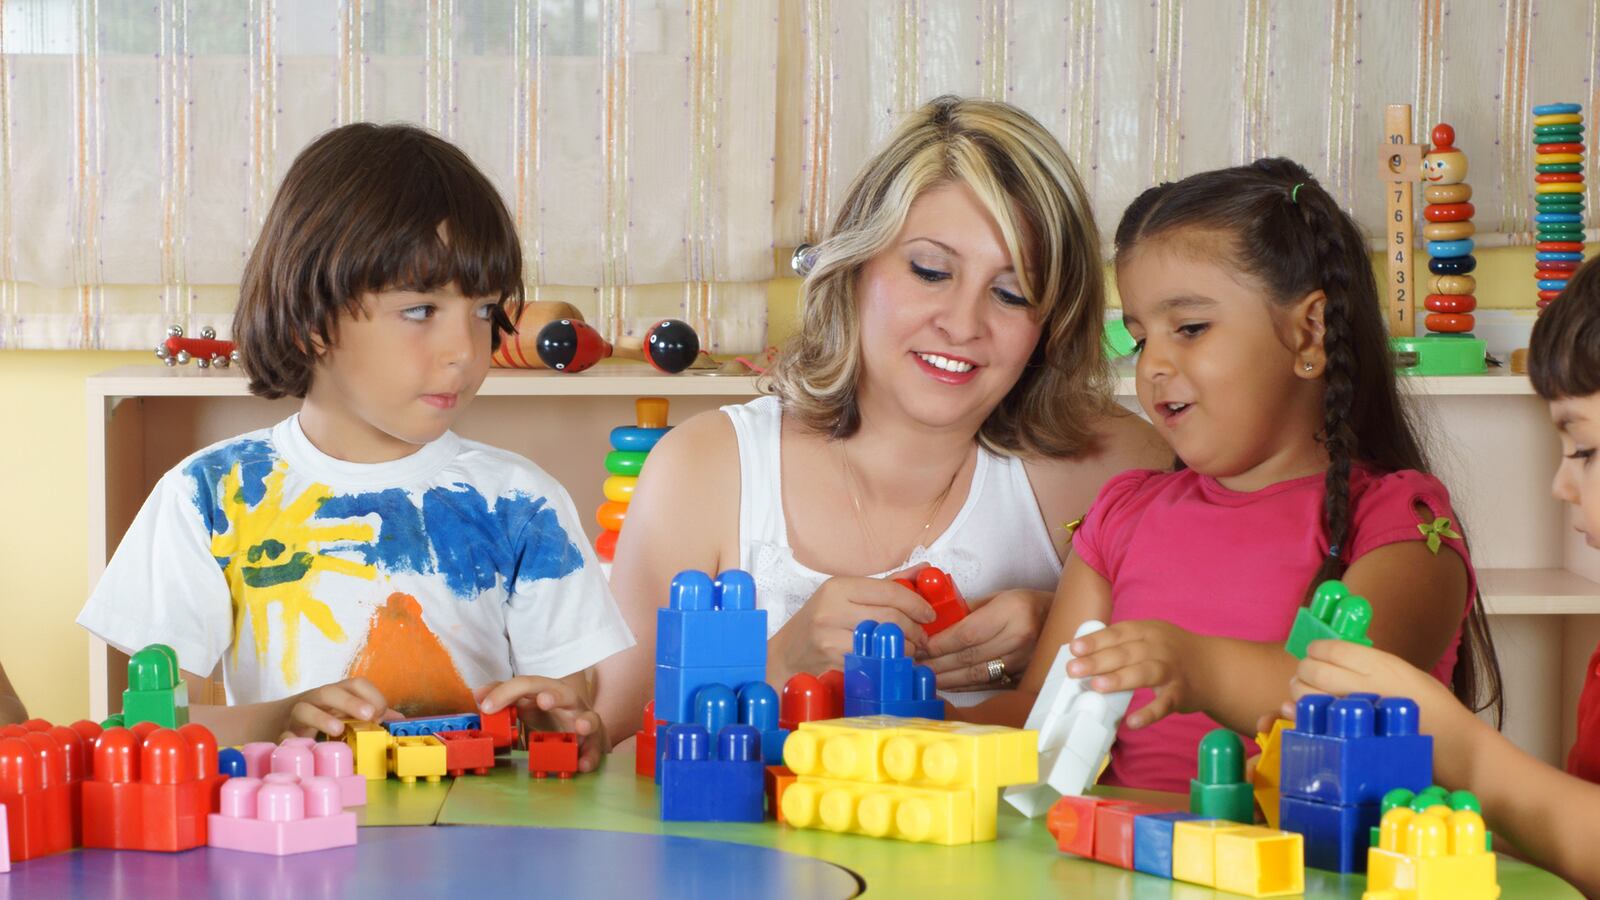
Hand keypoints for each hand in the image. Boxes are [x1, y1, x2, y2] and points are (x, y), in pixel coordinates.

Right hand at [281, 677, 392, 739]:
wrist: (278, 720)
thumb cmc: (322, 715)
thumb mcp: (347, 712)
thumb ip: (371, 715)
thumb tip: (398, 720)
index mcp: (337, 693)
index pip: (355, 684)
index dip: (371, 695)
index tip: (381, 712)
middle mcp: (316, 699)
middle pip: (329, 692)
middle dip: (350, 702)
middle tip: (369, 715)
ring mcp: (297, 715)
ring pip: (304, 709)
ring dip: (321, 718)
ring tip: (338, 729)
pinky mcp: (283, 732)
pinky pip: (285, 734)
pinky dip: (292, 738)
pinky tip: (304, 745)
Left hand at [475, 677, 606, 772]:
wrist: (580, 728)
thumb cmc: (548, 714)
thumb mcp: (525, 703)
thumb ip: (503, 697)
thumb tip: (478, 694)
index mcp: (546, 691)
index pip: (526, 685)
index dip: (506, 693)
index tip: (486, 708)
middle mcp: (567, 702)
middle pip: (562, 693)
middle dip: (554, 696)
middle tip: (543, 701)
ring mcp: (583, 720)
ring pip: (590, 717)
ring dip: (586, 721)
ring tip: (581, 728)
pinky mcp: (594, 740)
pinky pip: (596, 748)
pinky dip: (591, 756)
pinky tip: (583, 765)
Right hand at [768, 573, 933, 681]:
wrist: (785, 656)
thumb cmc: (820, 623)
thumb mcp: (847, 596)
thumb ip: (888, 584)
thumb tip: (926, 570)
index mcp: (838, 587)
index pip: (890, 592)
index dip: (917, 604)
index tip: (929, 615)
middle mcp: (831, 610)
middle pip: (891, 618)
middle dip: (915, 630)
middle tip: (923, 638)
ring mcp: (830, 639)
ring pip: (885, 643)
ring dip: (905, 650)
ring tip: (908, 650)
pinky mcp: (832, 664)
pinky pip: (874, 663)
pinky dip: (889, 664)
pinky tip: (891, 662)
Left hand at [922, 589, 1048, 689]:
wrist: (1059, 621)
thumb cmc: (1025, 605)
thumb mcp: (998, 597)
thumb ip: (967, 610)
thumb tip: (935, 624)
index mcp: (1012, 612)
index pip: (968, 633)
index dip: (941, 643)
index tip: (921, 646)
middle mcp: (1019, 638)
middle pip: (969, 656)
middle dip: (937, 663)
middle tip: (914, 664)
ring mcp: (1023, 661)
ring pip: (976, 674)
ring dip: (946, 678)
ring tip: (924, 677)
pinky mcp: (1021, 677)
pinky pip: (986, 684)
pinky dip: (963, 685)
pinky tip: (945, 684)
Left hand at [1065, 619, 1197, 728]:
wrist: (1215, 668)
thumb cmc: (1172, 653)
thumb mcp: (1150, 638)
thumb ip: (1122, 644)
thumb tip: (1083, 657)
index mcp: (1148, 630)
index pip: (1118, 633)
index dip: (1096, 640)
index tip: (1074, 649)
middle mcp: (1160, 647)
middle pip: (1127, 652)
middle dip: (1098, 660)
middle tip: (1074, 670)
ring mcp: (1172, 670)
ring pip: (1145, 672)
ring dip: (1120, 679)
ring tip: (1097, 686)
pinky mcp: (1181, 693)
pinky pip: (1164, 704)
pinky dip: (1149, 713)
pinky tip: (1132, 722)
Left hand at [1285, 639, 1481, 732]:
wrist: (1457, 748)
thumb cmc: (1433, 711)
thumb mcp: (1405, 675)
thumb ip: (1369, 668)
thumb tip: (1330, 658)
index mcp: (1382, 664)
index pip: (1332, 648)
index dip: (1316, 649)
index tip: (1313, 653)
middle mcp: (1367, 683)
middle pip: (1314, 668)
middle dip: (1303, 670)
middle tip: (1304, 675)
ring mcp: (1357, 710)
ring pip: (1307, 693)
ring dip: (1299, 691)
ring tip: (1306, 694)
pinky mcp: (1351, 735)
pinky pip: (1314, 719)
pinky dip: (1303, 715)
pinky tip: (1309, 714)